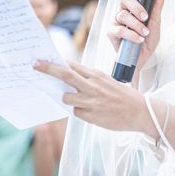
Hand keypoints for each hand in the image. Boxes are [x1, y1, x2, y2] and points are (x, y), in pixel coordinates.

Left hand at [33, 60, 149, 132]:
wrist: (140, 112)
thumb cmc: (121, 95)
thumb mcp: (105, 81)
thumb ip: (88, 79)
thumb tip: (66, 76)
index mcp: (96, 74)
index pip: (71, 65)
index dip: (55, 62)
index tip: (41, 59)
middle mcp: (92, 86)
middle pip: (64, 75)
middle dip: (48, 69)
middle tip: (34, 65)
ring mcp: (91, 102)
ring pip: (66, 97)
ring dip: (68, 98)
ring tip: (84, 100)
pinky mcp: (92, 116)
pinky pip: (77, 112)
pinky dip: (81, 111)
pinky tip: (94, 111)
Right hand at [106, 0, 167, 72]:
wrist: (143, 59)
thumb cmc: (148, 39)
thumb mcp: (156, 21)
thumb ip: (157, 4)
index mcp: (131, 5)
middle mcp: (122, 11)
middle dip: (136, 6)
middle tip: (146, 17)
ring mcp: (115, 21)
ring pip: (122, 15)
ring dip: (136, 24)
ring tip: (145, 33)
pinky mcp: (111, 33)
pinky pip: (119, 30)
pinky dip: (131, 35)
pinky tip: (139, 39)